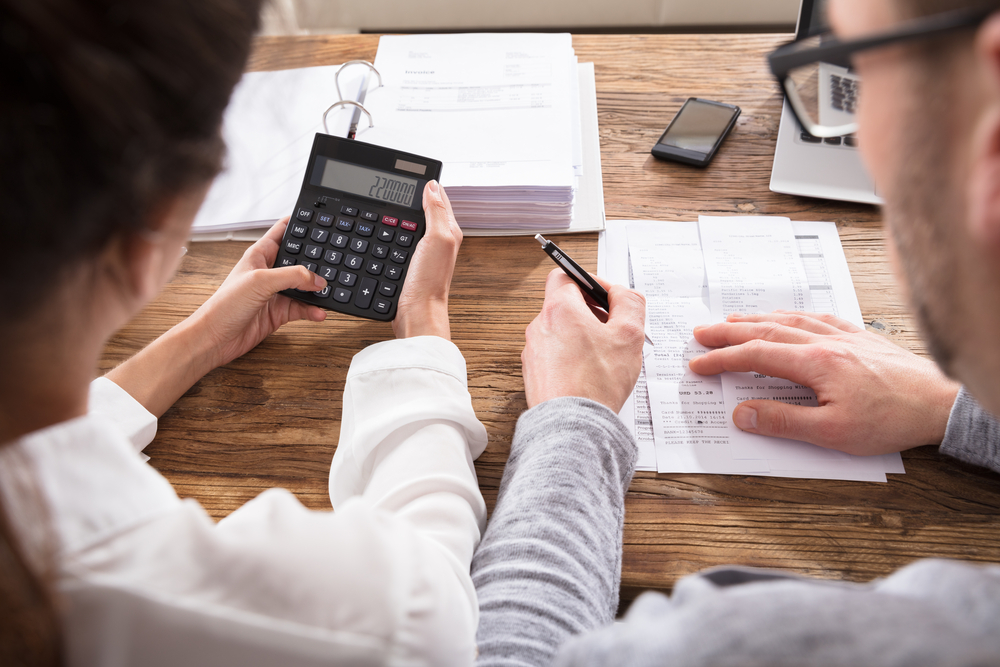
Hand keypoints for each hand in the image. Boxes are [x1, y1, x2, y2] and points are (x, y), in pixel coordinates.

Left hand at [189, 216, 327, 368]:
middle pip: (299, 260)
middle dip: (316, 260)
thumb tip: (316, 278)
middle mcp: (269, 272)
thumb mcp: (260, 281)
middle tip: (334, 260)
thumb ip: (292, 276)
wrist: (216, 338)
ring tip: (328, 291)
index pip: (283, 232)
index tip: (319, 221)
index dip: (299, 224)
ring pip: (304, 287)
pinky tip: (319, 312)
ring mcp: (275, 293)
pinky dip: (313, 310)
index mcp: (260, 255)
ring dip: (316, 290)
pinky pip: (303, 308)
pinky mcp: (280, 312)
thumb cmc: (224, 306)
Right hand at [392, 180, 462, 339]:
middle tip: (398, 183)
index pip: (439, 198)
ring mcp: (423, 253)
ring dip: (401, 214)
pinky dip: (392, 232)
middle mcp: (438, 241)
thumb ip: (437, 212)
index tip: (412, 174)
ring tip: (391, 199)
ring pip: (411, 224)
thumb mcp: (437, 239)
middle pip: (425, 210)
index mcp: (449, 231)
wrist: (416, 313)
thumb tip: (432, 186)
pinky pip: (400, 240)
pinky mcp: (409, 264)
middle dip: (414, 196)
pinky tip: (384, 230)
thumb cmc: (429, 281)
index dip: (426, 185)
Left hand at [521, 269, 645, 411]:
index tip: (608, 297)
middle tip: (613, 329)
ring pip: (560, 332)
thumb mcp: (629, 335)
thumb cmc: (597, 382)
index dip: (590, 281)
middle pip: (564, 305)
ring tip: (605, 356)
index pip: (566, 275)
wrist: (571, 425)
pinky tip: (590, 375)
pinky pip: (554, 356)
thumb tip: (622, 293)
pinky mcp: (533, 374)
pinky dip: (572, 358)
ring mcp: (533, 352)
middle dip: (591, 312)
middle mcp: (539, 327)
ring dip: (582, 337)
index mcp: (558, 309)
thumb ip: (630, 303)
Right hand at [688, 311, 960, 454]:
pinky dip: (791, 315)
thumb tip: (743, 414)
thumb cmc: (893, 418)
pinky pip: (816, 316)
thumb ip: (783, 421)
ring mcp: (842, 335)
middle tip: (701, 333)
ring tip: (732, 320)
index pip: (755, 356)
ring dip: (755, 319)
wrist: (941, 402)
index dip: (722, 359)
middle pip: (765, 331)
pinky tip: (787, 316)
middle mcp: (825, 341)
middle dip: (728, 332)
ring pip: (788, 320)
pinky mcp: (858, 336)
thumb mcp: (832, 433)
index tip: (699, 363)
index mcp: (815, 362)